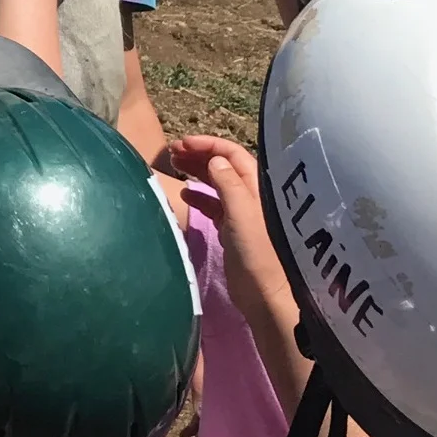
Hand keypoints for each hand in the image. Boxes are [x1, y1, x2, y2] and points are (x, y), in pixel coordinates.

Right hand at [163, 135, 288, 323]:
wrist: (264, 293)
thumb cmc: (256, 253)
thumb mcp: (241, 214)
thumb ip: (229, 185)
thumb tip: (214, 160)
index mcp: (257, 186)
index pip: (232, 154)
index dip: (208, 145)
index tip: (182, 143)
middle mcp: (250, 195)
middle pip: (223, 165)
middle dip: (199, 155)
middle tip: (172, 152)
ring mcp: (241, 212)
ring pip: (216, 182)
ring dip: (196, 172)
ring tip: (174, 165)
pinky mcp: (232, 229)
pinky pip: (213, 204)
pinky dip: (198, 196)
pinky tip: (184, 194)